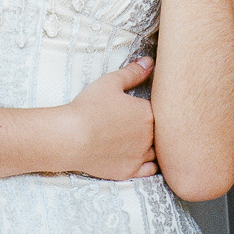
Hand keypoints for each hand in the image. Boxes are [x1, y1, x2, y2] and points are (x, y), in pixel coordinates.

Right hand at [62, 57, 156, 180]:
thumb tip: (149, 62)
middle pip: (162, 131)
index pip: (160, 109)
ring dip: (153, 145)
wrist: (72, 137)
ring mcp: (140, 156)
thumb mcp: (111, 82)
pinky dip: (149, 164)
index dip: (151, 106)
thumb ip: (133, 72)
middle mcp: (149, 136)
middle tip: (139, 121)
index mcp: (147, 113)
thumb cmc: (89, 107)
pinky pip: (150, 170)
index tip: (141, 105)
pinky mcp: (130, 171)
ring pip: (157, 151)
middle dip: (155, 125)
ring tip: (141, 139)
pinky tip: (142, 157)